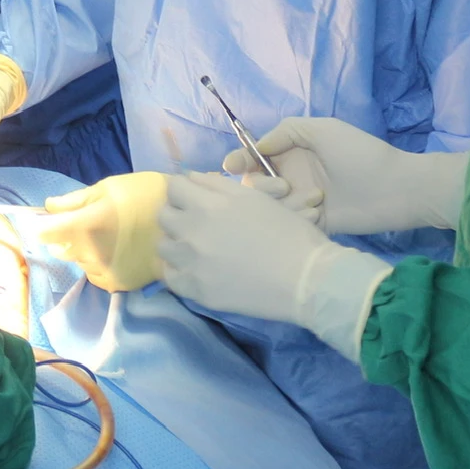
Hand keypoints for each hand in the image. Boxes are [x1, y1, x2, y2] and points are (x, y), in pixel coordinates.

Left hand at [35, 171, 168, 290]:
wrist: (185, 223)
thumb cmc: (146, 195)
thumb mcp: (110, 187)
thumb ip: (75, 200)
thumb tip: (48, 207)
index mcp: (86, 225)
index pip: (45, 233)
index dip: (45, 225)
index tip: (51, 221)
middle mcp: (90, 253)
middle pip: (61, 249)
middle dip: (68, 237)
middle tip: (91, 224)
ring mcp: (104, 272)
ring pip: (79, 263)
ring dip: (85, 252)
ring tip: (109, 237)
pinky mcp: (117, 284)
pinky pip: (95, 276)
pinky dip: (99, 265)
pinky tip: (117, 252)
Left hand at [155, 171, 392, 359]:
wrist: (306, 279)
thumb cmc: (288, 232)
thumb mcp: (254, 198)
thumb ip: (216, 184)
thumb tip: (189, 177)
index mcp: (208, 205)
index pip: (173, 187)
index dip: (183, 189)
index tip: (192, 196)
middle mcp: (193, 232)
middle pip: (163, 215)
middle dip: (177, 212)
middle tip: (196, 220)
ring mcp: (192, 264)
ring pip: (164, 246)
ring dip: (177, 242)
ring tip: (196, 246)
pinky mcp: (197, 291)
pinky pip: (170, 277)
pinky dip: (179, 270)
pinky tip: (196, 268)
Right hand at [221, 117, 465, 234]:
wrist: (394, 188)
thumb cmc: (360, 153)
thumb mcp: (322, 129)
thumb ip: (286, 131)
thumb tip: (257, 147)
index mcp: (292, 153)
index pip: (253, 158)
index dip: (238, 161)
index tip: (231, 166)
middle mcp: (292, 177)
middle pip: (254, 186)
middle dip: (260, 186)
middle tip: (283, 186)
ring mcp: (301, 202)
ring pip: (269, 207)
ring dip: (283, 203)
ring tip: (314, 200)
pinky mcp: (311, 224)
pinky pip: (289, 224)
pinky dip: (298, 218)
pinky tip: (320, 212)